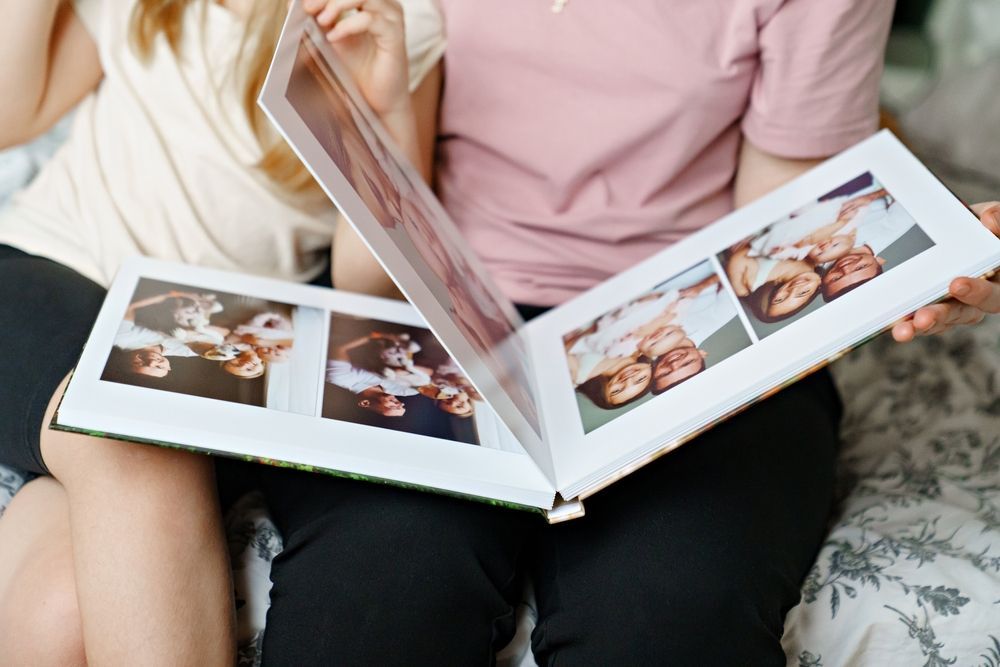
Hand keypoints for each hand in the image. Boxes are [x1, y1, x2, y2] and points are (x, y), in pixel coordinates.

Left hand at [302, 0, 409, 118]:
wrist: (377, 100)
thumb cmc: (359, 70)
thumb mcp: (331, 39)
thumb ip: (318, 21)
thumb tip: (292, 4)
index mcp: (368, 2)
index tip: (301, 2)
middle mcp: (383, 4)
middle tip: (308, 8)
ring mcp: (391, 17)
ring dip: (337, 5)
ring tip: (322, 22)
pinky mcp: (394, 34)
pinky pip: (370, 19)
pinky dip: (348, 25)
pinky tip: (334, 38)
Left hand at [891, 202, 999, 341]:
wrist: (956, 231)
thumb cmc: (979, 226)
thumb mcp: (992, 217)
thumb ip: (998, 218)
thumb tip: (989, 222)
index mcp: (996, 279)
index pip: (992, 293)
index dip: (977, 292)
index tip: (956, 285)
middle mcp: (977, 298)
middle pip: (962, 313)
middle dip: (941, 316)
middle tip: (922, 318)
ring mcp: (953, 305)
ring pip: (939, 320)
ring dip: (919, 326)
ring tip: (902, 330)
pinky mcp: (930, 307)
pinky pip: (919, 320)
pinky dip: (905, 322)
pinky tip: (892, 325)